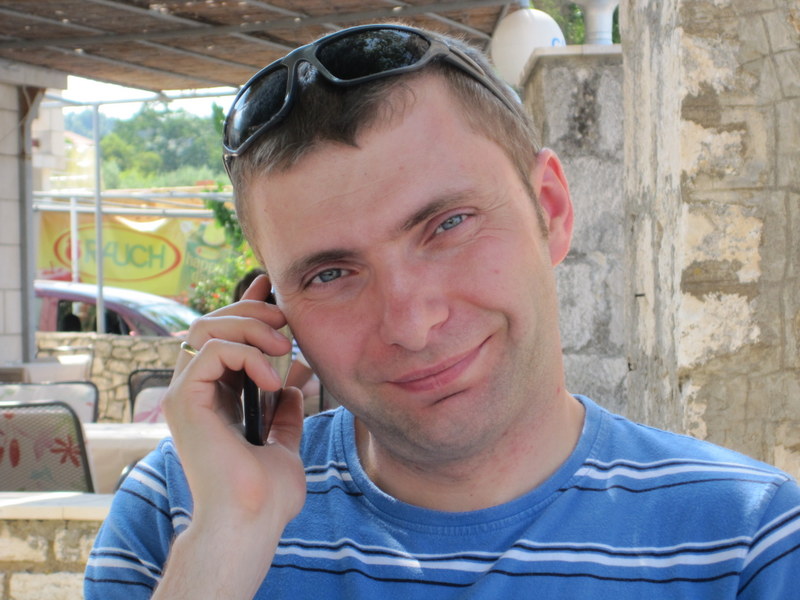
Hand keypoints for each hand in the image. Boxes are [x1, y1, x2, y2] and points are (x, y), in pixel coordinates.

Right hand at [156, 275, 306, 596]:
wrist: (252, 521)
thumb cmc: (266, 495)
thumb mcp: (284, 444)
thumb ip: (285, 414)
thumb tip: (294, 388)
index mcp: (214, 400)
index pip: (221, 338)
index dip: (244, 309)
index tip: (270, 293)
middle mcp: (195, 392)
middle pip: (209, 324)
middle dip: (251, 313)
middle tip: (286, 325)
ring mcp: (185, 395)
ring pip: (205, 328)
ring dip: (250, 328)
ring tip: (283, 348)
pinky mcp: (184, 400)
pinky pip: (211, 351)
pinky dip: (246, 354)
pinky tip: (272, 380)